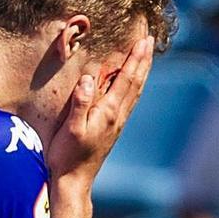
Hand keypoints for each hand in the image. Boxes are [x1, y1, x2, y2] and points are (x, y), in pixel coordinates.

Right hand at [47, 36, 154, 184]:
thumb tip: (89, 79)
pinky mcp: (113, 127)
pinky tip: (134, 81)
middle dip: (143, 58)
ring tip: (147, 53)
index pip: (126, 79)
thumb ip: (80, 104)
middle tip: (150, 36)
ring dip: (142, 69)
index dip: (135, 58)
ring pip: (135, 90)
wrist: (74, 181)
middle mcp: (118, 115)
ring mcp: (117, 122)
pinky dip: (135, 84)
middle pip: (136, 81)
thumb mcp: (71, 129)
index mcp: (109, 112)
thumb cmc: (68, 155)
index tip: (143, 39)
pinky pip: (129, 99)